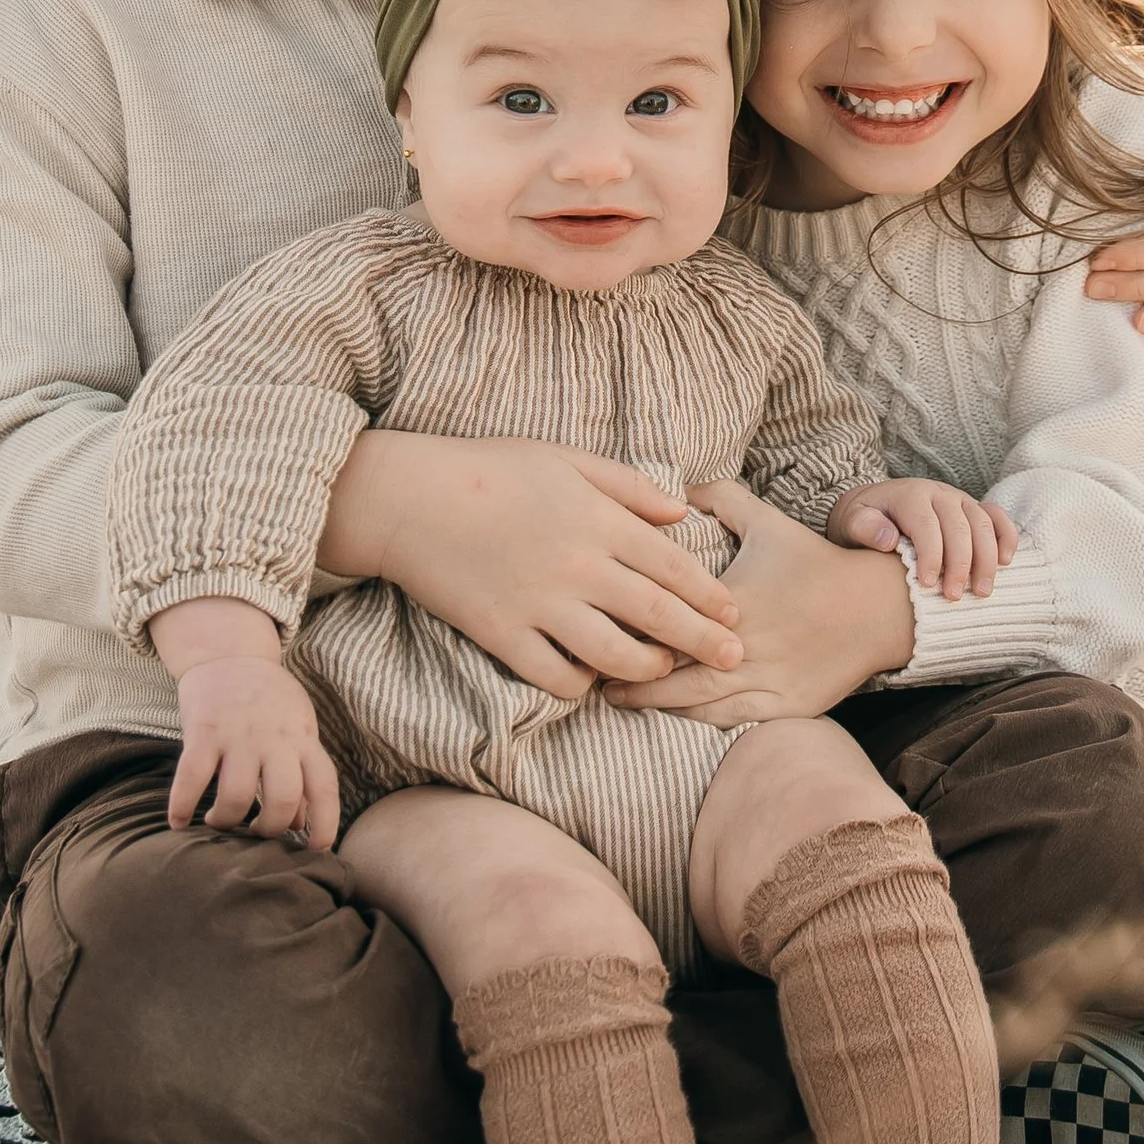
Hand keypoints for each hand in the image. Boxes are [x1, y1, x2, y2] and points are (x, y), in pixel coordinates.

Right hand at [152, 598, 340, 846]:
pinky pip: (190, 780)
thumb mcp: (297, 730)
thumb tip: (302, 824)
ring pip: (237, 797)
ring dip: (226, 821)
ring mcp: (238, 735)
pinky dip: (181, 808)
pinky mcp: (203, 732)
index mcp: (303, 739)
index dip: (325, 824)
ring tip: (219, 821)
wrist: (230, 653)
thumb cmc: (269, 701)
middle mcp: (274, 739)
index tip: (316, 849)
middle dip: (269, 829)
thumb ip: (301, 773)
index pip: (325, 787)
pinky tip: (178, 822)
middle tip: (255, 831)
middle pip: (282, 800)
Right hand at [318, 430, 744, 699]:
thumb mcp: (565, 458)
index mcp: (597, 519)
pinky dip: (581, 684)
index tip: (735, 614)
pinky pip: (555, 677)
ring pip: (614, 655)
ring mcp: (540, 605)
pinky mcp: (502, 635)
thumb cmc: (489, 469)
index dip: (708, 594)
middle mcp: (577, 566)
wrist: (409, 499)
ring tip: (664, 671)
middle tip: (735, 658)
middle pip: (657, 614)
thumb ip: (628, 485)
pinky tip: (592, 679)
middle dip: (703, 640)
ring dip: (649, 668)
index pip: (672, 565)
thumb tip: (681, 513)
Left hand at [601, 484, 914, 723]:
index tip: (597, 626)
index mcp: (732, 602)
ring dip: (654, 703)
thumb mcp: (768, 521)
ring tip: (619, 698)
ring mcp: (765, 682)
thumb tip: (679, 488)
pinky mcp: (784, 707)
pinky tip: (672, 714)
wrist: (876, 608)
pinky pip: (729, 722)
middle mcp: (744, 647)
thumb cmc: (816, 562)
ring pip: (694, 705)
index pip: (666, 622)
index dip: (628, 630)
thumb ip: (720, 499)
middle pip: (670, 672)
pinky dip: (696, 720)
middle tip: (593, 675)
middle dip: (628, 677)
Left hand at [829, 477, 1017, 600]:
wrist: (874, 505)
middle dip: (960, 564)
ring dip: (986, 559)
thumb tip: (888, 540)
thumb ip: (865, 528)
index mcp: (911, 495)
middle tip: (954, 597)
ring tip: (982, 592)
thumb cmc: (864, 519)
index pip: (927, 525)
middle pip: (960, 527)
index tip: (926, 585)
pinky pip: (997, 518)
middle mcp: (939, 493)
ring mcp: (960, 499)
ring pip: (982, 524)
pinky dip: (1006, 537)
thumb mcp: (852, 521)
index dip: (930, 556)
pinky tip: (1006, 561)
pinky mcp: (972, 508)